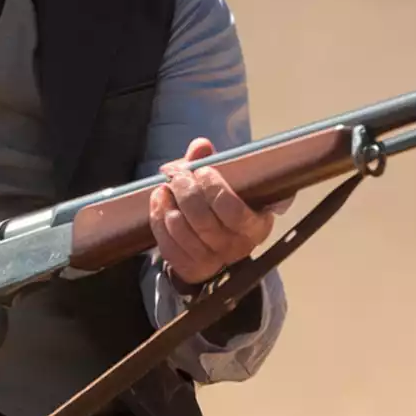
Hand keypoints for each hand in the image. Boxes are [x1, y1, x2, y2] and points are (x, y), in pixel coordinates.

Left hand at [149, 137, 283, 287]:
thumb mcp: (226, 182)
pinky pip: (169, 246)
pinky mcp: (191, 269)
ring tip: (166, 187)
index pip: (233, 211)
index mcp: (256, 225)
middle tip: (178, 175)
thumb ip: (213, 161)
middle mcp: (237, 247)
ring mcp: (213, 261)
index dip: (213, 188)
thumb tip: (201, 146)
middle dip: (186, 192)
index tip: (202, 171)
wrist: (215, 241)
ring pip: (184, 233)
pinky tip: (159, 201)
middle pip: (204, 221)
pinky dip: (159, 220)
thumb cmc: (223, 204)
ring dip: (170, 205)